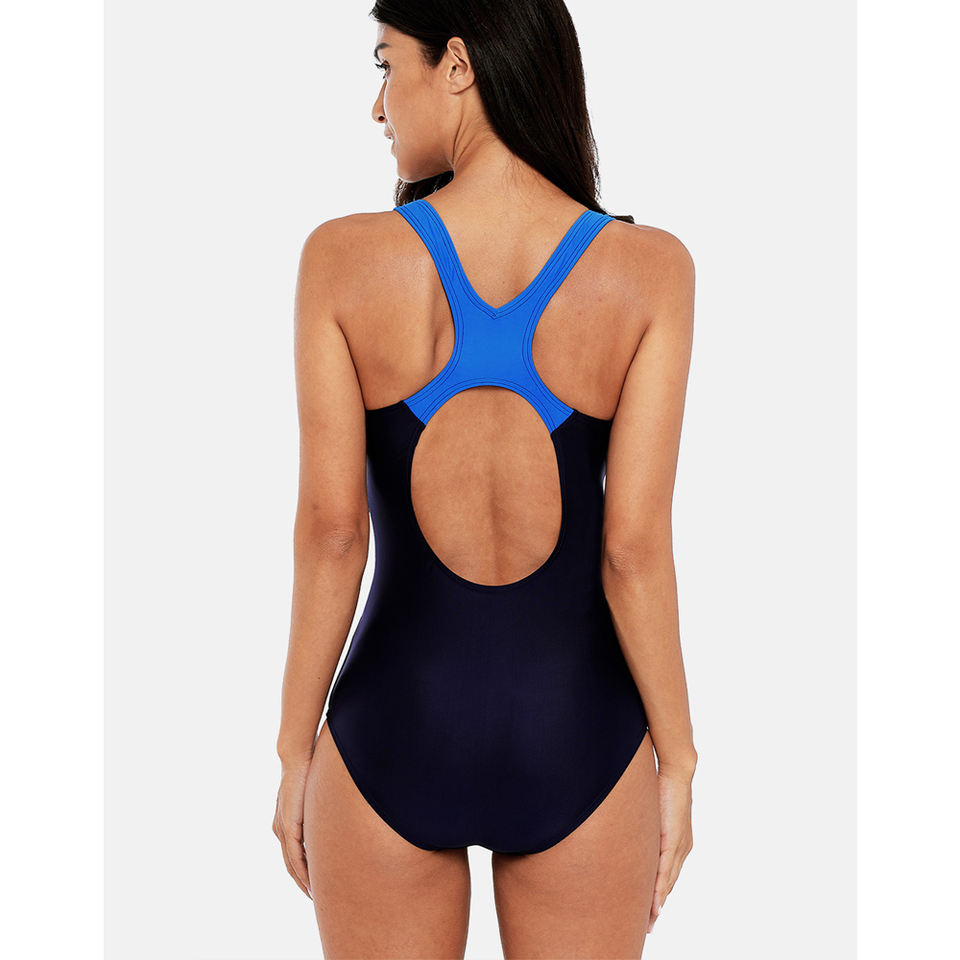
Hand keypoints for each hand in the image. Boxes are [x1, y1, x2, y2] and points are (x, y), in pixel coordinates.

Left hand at [272, 755, 312, 899]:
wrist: (298, 758)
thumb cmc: (309, 772)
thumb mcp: (315, 796)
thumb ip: (320, 809)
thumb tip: (337, 811)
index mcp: (285, 823)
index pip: (293, 854)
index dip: (302, 870)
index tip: (314, 883)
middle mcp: (280, 829)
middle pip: (290, 865)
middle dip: (302, 882)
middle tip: (315, 898)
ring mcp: (283, 829)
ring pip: (291, 864)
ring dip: (302, 882)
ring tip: (314, 896)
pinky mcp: (289, 827)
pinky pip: (294, 856)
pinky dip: (302, 871)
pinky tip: (310, 881)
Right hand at [647, 764, 693, 933]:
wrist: (676, 772)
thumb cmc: (661, 786)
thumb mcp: (649, 811)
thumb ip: (641, 826)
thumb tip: (624, 829)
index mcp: (676, 842)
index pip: (667, 874)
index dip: (658, 894)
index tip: (650, 912)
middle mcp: (681, 848)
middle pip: (669, 884)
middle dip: (658, 906)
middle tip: (649, 926)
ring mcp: (679, 846)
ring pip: (668, 882)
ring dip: (658, 903)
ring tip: (650, 921)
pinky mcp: (675, 841)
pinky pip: (666, 871)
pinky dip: (660, 889)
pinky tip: (655, 903)